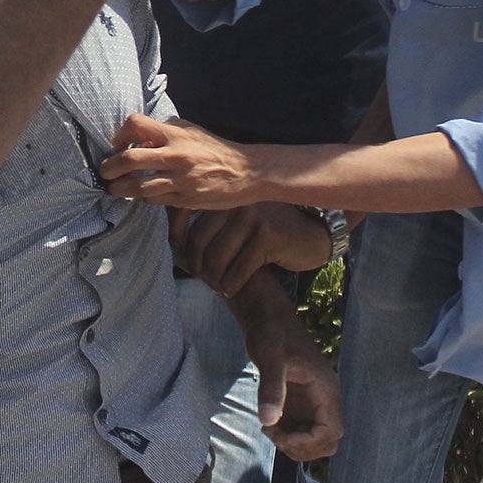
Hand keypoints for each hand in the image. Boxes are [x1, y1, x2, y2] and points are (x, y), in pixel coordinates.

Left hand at [102, 112, 259, 208]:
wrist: (246, 172)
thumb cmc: (214, 149)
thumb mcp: (190, 131)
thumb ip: (164, 132)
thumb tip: (137, 138)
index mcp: (176, 134)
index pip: (136, 124)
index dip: (120, 134)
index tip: (116, 144)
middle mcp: (176, 155)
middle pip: (130, 159)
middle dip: (110, 167)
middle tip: (104, 172)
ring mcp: (180, 180)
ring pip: (138, 186)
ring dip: (120, 188)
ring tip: (113, 189)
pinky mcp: (184, 199)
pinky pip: (154, 200)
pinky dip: (141, 198)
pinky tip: (138, 195)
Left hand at [171, 202, 331, 296]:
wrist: (309, 236)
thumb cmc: (265, 232)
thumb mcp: (237, 219)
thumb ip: (209, 221)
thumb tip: (173, 242)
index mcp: (223, 193)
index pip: (183, 209)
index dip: (175, 236)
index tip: (179, 254)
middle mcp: (235, 201)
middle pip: (198, 240)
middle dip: (196, 265)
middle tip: (201, 278)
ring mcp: (253, 216)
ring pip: (217, 258)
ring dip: (213, 279)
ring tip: (216, 285)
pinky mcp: (268, 236)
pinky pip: (238, 269)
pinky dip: (231, 284)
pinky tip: (230, 290)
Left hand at [233, 282, 342, 461]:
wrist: (266, 317)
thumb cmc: (271, 333)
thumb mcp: (269, 358)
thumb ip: (271, 388)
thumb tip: (268, 421)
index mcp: (326, 390)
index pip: (332, 432)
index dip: (309, 442)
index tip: (281, 435)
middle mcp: (325, 400)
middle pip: (327, 442)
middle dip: (302, 447)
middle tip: (273, 432)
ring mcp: (313, 403)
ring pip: (315, 440)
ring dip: (293, 444)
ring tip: (269, 427)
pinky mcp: (301, 403)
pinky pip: (302, 431)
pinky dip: (287, 435)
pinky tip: (268, 423)